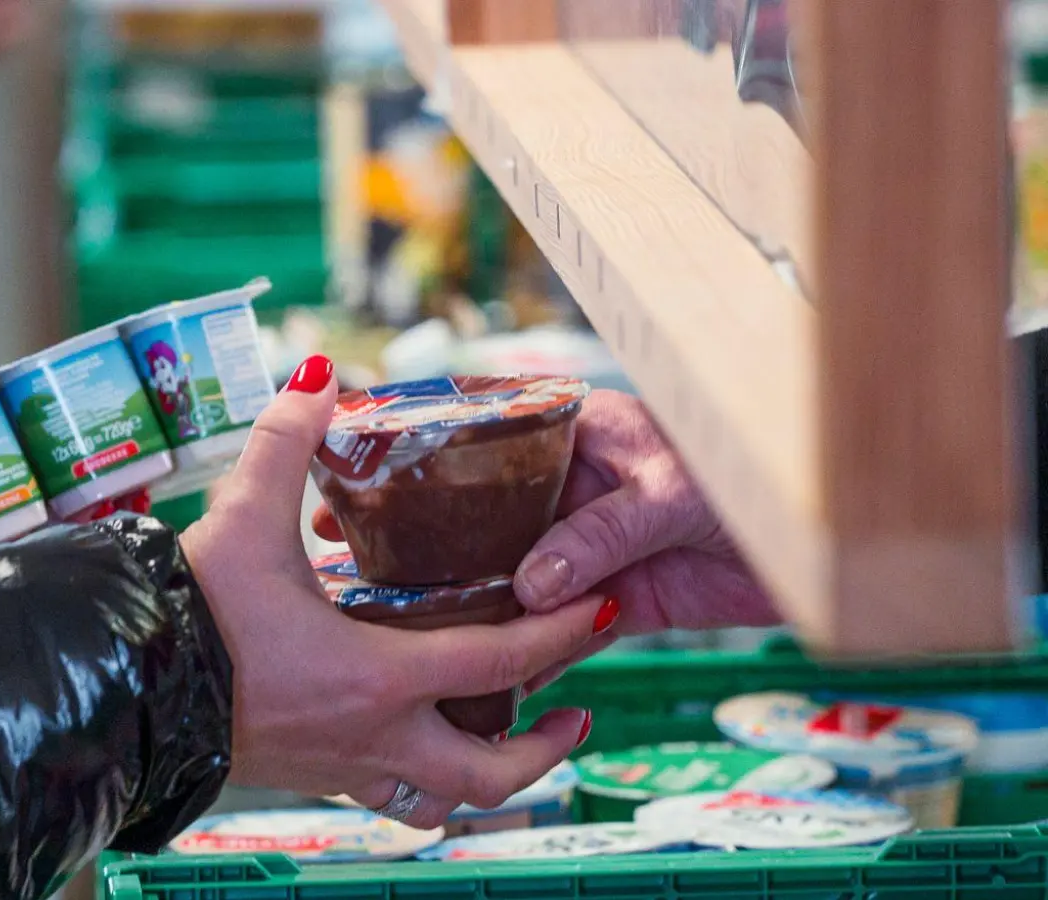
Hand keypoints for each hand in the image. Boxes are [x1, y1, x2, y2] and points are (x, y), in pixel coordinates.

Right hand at [183, 357, 613, 827]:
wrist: (120, 686)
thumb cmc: (190, 611)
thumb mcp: (242, 515)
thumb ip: (288, 439)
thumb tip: (317, 370)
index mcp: (377, 675)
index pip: (501, 661)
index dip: (564, 634)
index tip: (606, 611)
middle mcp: (371, 736)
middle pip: (488, 773)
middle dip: (547, 749)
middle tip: (576, 710)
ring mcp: (339, 767)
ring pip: (439, 802)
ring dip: (486, 778)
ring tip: (507, 738)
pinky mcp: (306, 776)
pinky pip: (384, 797)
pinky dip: (418, 781)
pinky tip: (414, 741)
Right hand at [312, 390, 779, 691]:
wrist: (825, 548)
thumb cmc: (752, 483)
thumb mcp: (669, 493)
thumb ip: (599, 534)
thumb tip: (529, 586)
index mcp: (571, 432)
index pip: (477, 434)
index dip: (419, 456)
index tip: (362, 472)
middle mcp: (563, 488)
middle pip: (476, 515)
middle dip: (423, 539)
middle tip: (354, 556)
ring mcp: (582, 547)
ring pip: (504, 576)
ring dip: (464, 602)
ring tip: (400, 625)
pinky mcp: (609, 601)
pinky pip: (551, 629)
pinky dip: (520, 653)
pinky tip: (476, 674)